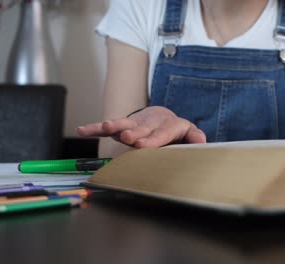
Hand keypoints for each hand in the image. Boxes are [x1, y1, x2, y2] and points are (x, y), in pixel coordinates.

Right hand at [77, 106, 206, 147]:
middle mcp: (151, 121)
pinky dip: (94, 128)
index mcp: (169, 124)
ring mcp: (135, 123)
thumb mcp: (188, 133)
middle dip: (134, 133)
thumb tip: (202, 142)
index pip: (163, 131)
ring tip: (105, 128)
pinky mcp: (122, 126)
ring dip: (115, 126)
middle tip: (127, 138)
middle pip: (143, 127)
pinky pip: (107, 127)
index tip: (143, 145)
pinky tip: (82, 130)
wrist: (161, 117)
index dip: (154, 138)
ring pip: (124, 123)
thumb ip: (194, 136)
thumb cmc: (175, 131)